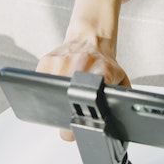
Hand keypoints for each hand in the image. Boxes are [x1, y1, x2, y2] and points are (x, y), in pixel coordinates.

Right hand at [35, 0, 129, 139]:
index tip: (81, 124)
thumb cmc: (104, 62)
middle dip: (69, 119)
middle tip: (73, 119)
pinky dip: (48, 91)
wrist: (91, 38)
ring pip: (52, 95)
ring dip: (58, 104)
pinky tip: (58, 86)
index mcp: (102, 71)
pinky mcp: (47, 60)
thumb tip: (120, 119)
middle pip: (67, 102)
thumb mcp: (119, 80)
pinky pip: (42, 85)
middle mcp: (82, 64)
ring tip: (68, 97)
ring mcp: (62, 61)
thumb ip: (121, 99)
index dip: (85, 118)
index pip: (92, 99)